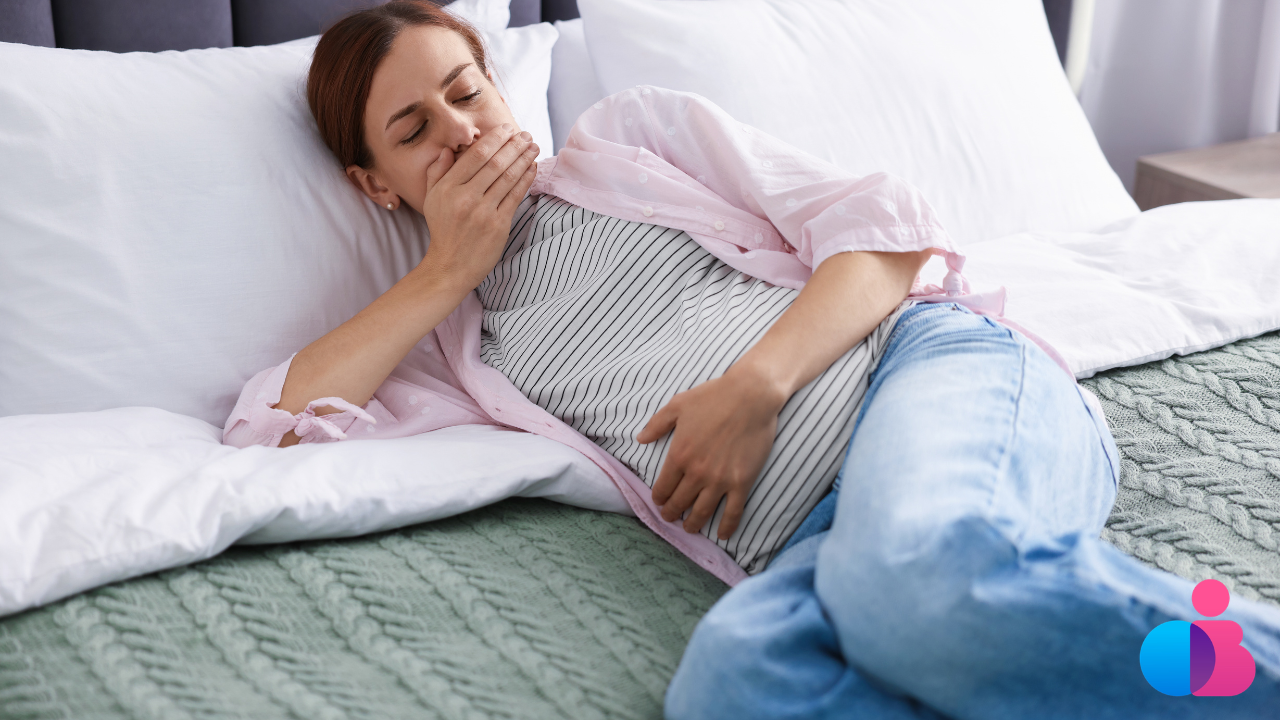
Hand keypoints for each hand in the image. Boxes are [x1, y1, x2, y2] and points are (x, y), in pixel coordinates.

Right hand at [419, 123, 539, 292]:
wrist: (450, 266)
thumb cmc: (443, 230)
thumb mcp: (431, 199)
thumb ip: (436, 173)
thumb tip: (447, 150)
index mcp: (448, 188)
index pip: (475, 155)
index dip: (494, 139)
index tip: (506, 129)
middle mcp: (465, 197)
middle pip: (495, 163)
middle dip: (514, 145)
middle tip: (526, 134)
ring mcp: (483, 212)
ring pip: (508, 178)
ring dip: (524, 159)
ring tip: (534, 147)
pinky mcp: (499, 225)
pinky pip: (515, 196)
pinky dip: (526, 179)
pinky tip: (532, 168)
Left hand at [637, 367, 787, 538]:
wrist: (750, 396)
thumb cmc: (713, 396)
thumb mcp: (678, 405)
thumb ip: (657, 424)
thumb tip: (639, 439)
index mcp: (679, 454)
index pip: (663, 487)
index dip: (659, 498)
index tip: (659, 502)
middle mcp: (697, 472)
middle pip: (680, 502)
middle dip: (672, 513)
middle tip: (670, 518)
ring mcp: (720, 480)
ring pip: (702, 512)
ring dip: (693, 524)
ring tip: (689, 529)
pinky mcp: (742, 482)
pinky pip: (733, 512)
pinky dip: (727, 526)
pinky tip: (723, 535)